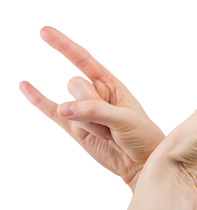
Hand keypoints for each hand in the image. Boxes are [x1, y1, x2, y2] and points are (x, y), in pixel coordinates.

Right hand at [19, 27, 163, 188]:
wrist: (141, 162)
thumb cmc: (142, 136)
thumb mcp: (125, 119)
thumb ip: (95, 111)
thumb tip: (63, 108)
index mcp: (112, 85)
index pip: (85, 61)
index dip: (65, 46)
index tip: (44, 32)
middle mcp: (96, 95)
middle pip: (75, 85)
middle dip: (89, 104)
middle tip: (110, 123)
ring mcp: (83, 112)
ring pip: (68, 106)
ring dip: (86, 122)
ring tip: (107, 134)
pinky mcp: (75, 129)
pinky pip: (51, 112)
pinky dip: (38, 100)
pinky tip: (25, 86)